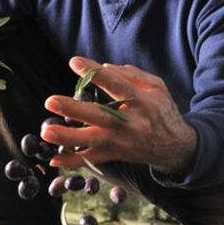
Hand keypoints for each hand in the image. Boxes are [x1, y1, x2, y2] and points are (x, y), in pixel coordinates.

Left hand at [41, 56, 197, 174]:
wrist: (176, 147)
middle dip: (74, 109)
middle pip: (99, 115)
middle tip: (51, 101)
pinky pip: (92, 159)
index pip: (116, 84)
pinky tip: (55, 160)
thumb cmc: (162, 111)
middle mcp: (129, 122)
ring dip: (68, 136)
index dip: (95, 73)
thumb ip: (132, 74)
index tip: (75, 62)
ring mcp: (121, 141)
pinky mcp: (116, 154)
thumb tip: (104, 66)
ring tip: (47, 131)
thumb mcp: (157, 87)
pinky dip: (74, 162)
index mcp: (141, 101)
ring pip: (92, 140)